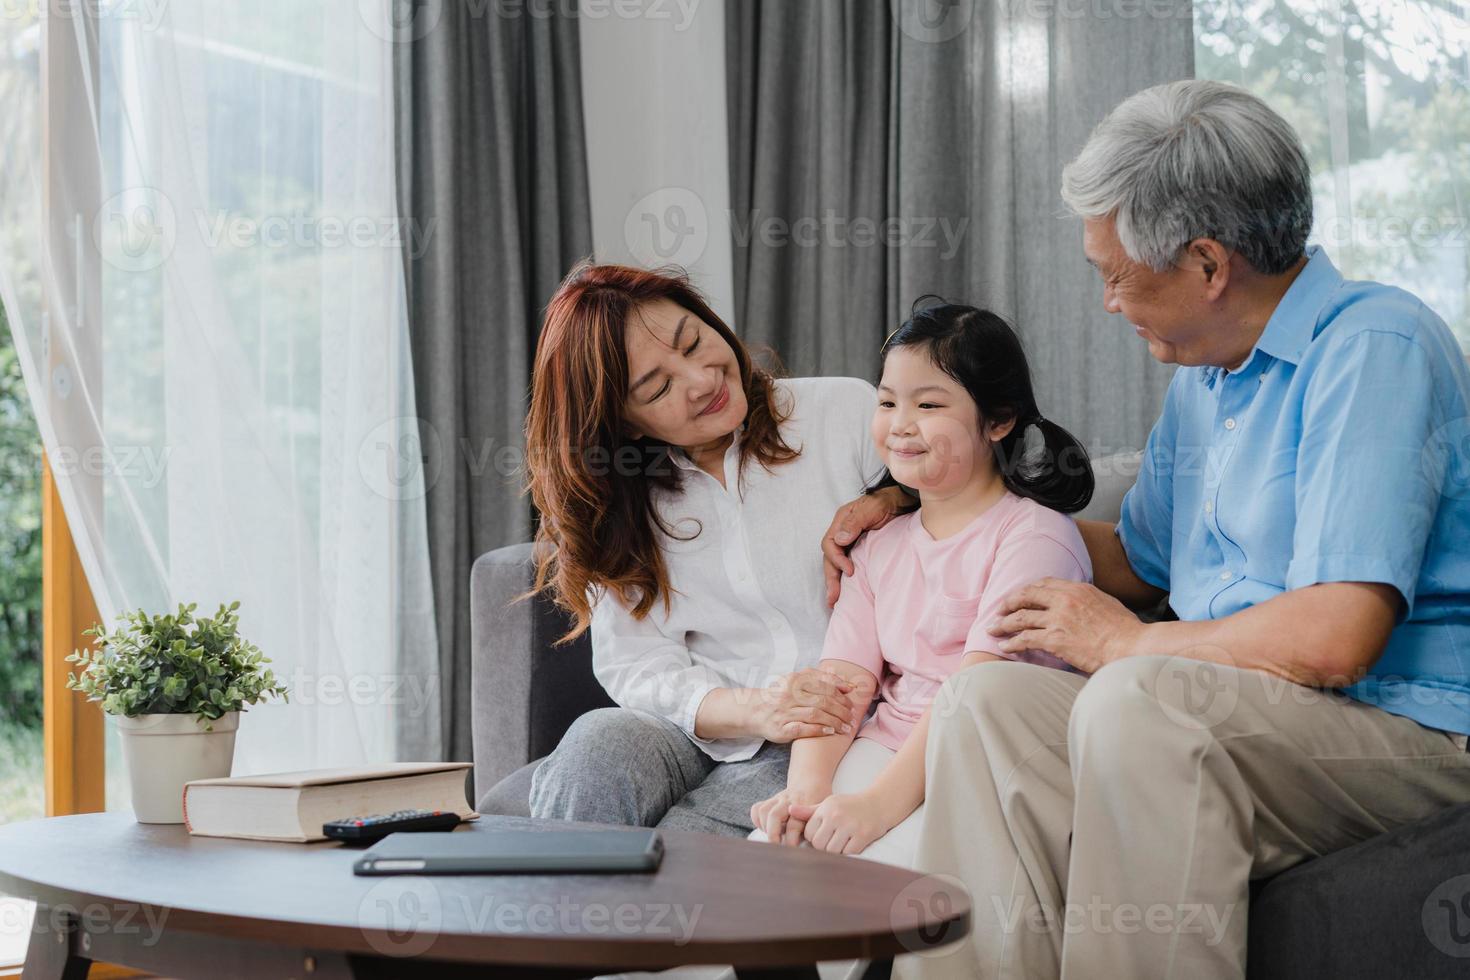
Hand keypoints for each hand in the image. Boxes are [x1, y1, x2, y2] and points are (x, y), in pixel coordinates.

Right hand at [751, 669, 861, 742]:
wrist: (753, 711)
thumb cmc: (780, 696)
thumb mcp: (796, 681)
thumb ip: (820, 678)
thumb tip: (846, 684)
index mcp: (794, 680)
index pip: (824, 686)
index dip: (841, 695)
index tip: (851, 702)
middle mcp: (788, 695)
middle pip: (823, 701)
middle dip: (842, 710)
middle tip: (852, 717)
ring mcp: (784, 712)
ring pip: (815, 715)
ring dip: (835, 722)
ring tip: (846, 727)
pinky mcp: (781, 729)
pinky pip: (803, 729)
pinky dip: (819, 730)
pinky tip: (830, 732)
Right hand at [751, 784, 828, 846]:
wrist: (811, 782)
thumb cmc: (818, 802)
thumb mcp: (822, 814)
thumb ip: (817, 829)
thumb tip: (814, 851)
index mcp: (805, 807)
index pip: (794, 825)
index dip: (791, 840)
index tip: (792, 850)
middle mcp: (790, 802)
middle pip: (774, 816)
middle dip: (772, 834)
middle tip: (776, 847)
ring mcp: (778, 800)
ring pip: (764, 811)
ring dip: (764, 827)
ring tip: (772, 838)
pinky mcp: (770, 800)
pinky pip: (757, 808)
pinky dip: (757, 820)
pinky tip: (765, 828)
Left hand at [789, 792, 891, 854]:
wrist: (879, 804)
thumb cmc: (850, 806)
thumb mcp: (829, 804)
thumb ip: (809, 811)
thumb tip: (790, 810)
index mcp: (826, 808)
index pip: (809, 833)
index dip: (814, 838)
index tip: (823, 835)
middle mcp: (836, 816)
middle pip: (819, 844)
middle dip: (824, 847)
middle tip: (832, 841)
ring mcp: (850, 826)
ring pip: (832, 851)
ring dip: (836, 851)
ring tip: (842, 842)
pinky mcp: (862, 835)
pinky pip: (848, 853)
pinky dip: (849, 852)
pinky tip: (852, 844)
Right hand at [822, 486, 911, 606]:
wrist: (905, 499)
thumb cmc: (889, 500)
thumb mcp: (874, 507)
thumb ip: (856, 522)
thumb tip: (839, 539)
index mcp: (842, 520)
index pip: (829, 544)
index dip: (836, 559)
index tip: (850, 571)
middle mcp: (843, 531)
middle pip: (830, 557)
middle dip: (831, 578)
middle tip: (833, 598)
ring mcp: (851, 540)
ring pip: (836, 563)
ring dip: (835, 581)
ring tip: (834, 602)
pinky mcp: (860, 548)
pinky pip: (848, 563)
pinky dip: (845, 577)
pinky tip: (847, 591)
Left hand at [987, 578, 1146, 673]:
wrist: (1132, 646)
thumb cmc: (1125, 630)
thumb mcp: (1106, 603)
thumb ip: (1086, 599)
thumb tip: (1079, 602)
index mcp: (1077, 589)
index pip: (1044, 584)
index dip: (1027, 590)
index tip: (1019, 597)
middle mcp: (1064, 600)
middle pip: (1026, 596)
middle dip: (1008, 603)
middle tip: (998, 610)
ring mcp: (1058, 619)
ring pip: (1020, 618)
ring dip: (1003, 624)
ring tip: (993, 629)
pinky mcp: (1054, 640)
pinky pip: (1024, 639)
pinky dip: (1011, 642)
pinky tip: (1004, 646)